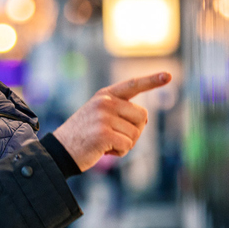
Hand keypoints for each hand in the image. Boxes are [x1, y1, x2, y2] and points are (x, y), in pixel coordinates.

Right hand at [53, 72, 170, 171]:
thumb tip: (145, 119)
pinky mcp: (103, 134)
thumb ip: (120, 111)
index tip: (168, 75)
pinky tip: (104, 151)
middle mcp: (105, 102)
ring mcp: (104, 117)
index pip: (133, 85)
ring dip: (125, 144)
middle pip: (142, 116)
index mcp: (105, 95)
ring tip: (105, 143)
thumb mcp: (99, 116)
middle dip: (134, 131)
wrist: (60, 151)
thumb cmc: (84, 136)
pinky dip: (119, 152)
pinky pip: (127, 145)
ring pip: (135, 134)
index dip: (152, 81)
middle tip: (114, 137)